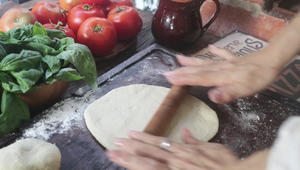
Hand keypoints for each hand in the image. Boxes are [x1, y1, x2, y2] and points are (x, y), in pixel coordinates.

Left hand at [107, 129, 237, 169]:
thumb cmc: (226, 164)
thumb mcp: (212, 148)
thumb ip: (195, 141)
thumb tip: (185, 132)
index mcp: (182, 151)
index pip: (158, 142)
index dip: (143, 138)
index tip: (129, 134)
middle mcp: (174, 160)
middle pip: (148, 153)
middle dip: (129, 149)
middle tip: (114, 145)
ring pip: (146, 165)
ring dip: (129, 160)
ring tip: (114, 156)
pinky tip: (131, 169)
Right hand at [164, 45, 280, 103]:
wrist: (271, 61)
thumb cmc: (258, 77)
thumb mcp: (245, 89)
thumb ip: (227, 93)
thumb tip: (210, 96)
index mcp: (220, 76)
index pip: (198, 78)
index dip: (183, 78)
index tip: (169, 78)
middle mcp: (219, 68)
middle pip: (198, 70)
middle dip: (182, 71)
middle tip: (167, 72)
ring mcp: (226, 62)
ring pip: (205, 62)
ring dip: (192, 62)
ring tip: (179, 59)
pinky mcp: (234, 59)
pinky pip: (222, 54)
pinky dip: (215, 51)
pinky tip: (210, 47)